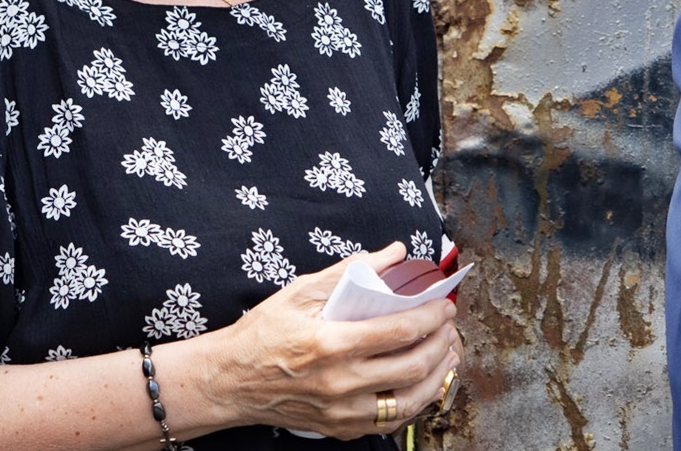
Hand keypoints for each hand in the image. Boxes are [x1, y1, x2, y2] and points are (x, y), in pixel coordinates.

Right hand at [204, 242, 461, 439]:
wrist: (231, 380)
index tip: (443, 304)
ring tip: (448, 352)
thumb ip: (350, 271)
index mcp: (330, 344)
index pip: (399, 331)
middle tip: (449, 325)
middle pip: (413, 366)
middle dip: (442, 342)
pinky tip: (424, 382)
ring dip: (439, 373)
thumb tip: (393, 254)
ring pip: (411, 399)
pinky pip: (393, 420)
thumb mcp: (300, 292)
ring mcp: (343, 410)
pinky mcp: (343, 427)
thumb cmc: (262, 334)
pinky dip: (417, 401)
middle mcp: (340, 381)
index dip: (430, 316)